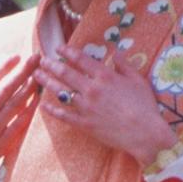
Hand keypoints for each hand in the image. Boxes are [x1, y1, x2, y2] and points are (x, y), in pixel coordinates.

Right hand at [0, 53, 39, 181]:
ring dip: (29, 88)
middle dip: (22, 71)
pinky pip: (18, 125)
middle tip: (35, 59)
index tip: (16, 56)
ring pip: (15, 104)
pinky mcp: (0, 145)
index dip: (4, 67)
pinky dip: (29, 111)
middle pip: (6, 89)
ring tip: (39, 77)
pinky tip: (37, 102)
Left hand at [37, 45, 171, 164]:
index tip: (58, 48)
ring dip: (47, 82)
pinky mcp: (84, 124)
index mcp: (105, 76)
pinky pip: (64, 116)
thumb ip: (125, 65)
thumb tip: (116, 53)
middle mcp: (92, 89)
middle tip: (41, 60)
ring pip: (61, 92)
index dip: (67, 52)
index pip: (81, 59)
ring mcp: (86, 107)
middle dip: (51, 65)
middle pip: (66, 73)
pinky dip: (52, 110)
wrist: (144, 133)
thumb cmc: (145, 106)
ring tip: (37, 75)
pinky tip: (43, 105)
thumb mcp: (138, 80)